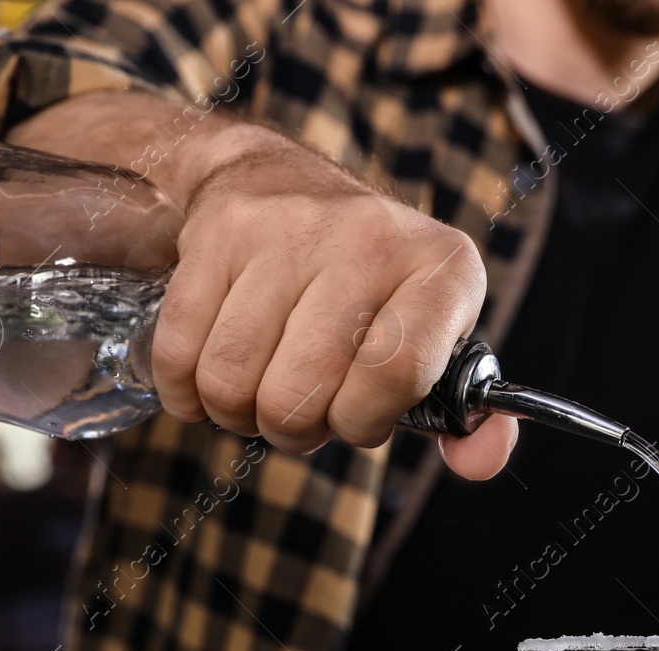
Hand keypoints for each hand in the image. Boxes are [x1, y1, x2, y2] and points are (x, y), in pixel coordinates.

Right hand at [7, 93, 516, 478]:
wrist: (276, 179)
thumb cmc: (368, 291)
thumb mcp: (434, 338)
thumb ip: (464, 418)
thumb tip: (478, 462)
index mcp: (442, 269)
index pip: (397, 376)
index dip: (364, 421)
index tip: (356, 419)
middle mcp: (371, 237)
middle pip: (300, 394)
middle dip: (292, 428)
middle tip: (300, 406)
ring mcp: (289, 229)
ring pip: (232, 381)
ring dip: (236, 412)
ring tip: (260, 388)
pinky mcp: (219, 232)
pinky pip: (180, 356)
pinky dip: (186, 393)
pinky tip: (209, 377)